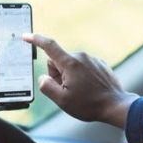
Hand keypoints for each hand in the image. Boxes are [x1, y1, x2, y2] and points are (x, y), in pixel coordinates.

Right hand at [23, 33, 137, 128]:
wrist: (115, 106)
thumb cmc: (89, 105)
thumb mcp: (62, 100)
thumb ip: (46, 86)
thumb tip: (43, 77)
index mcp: (70, 63)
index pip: (49, 46)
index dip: (35, 40)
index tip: (26, 37)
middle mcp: (81, 57)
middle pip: (58, 61)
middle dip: (57, 74)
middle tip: (67, 90)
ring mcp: (92, 59)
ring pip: (70, 65)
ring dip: (70, 77)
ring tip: (81, 92)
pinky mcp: (99, 64)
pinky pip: (83, 67)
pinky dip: (81, 77)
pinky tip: (89, 89)